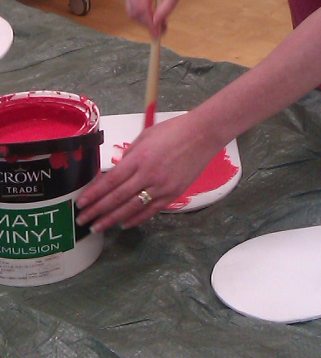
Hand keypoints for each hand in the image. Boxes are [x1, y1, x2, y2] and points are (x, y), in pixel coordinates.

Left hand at [76, 112, 221, 230]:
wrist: (203, 134)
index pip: (110, 181)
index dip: (94, 194)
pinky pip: (151, 210)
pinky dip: (136, 219)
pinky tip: (124, 224)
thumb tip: (117, 172)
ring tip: (97, 227)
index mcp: (139, 158)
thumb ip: (130, 155)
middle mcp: (148, 175)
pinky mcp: (173, 193)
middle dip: (97, 210)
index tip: (81, 204)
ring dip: (112, 219)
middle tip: (82, 220)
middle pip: (117, 198)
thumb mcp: (146, 136)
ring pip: (131, 208)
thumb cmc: (174, 130)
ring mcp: (162, 187)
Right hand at [124, 0, 187, 36]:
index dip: (149, 23)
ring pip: (131, 11)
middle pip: (135, 11)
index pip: (142, 7)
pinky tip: (154, 16)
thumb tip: (156, 24)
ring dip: (144, 21)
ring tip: (160, 24)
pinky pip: (132, 7)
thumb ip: (165, 9)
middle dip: (147, 24)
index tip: (157, 34)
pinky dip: (142, 15)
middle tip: (161, 31)